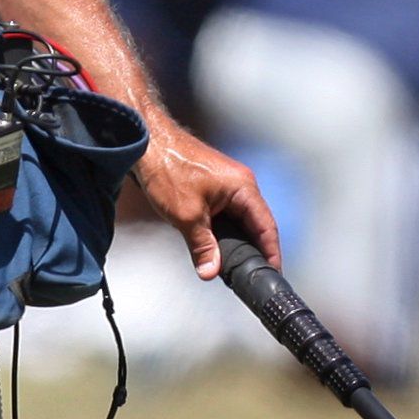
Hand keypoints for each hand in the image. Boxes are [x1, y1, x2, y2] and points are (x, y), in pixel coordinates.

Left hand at [135, 120, 278, 280]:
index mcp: (243, 187)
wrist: (146, 143)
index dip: (271, 252)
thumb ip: (202, 246)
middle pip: (256, 224)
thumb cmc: (167, 167)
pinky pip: (228, 214)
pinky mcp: (214, 187)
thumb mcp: (186, 215)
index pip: (267, 226)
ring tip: (235, 265)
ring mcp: (228, 185)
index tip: (272, 272)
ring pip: (240, 220)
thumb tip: (211, 271)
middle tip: (251, 274)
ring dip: (237, 241)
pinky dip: (225, 231)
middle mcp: (241, 184)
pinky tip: (217, 245)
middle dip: (254, 250)